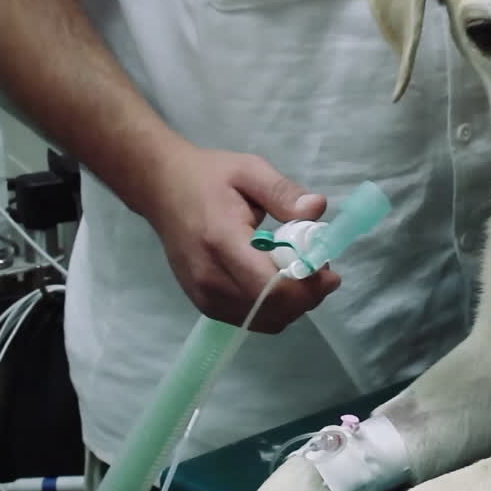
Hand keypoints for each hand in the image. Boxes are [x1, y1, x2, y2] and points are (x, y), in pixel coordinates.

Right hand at [139, 143, 339, 332]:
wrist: (161, 188)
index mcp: (222, 241)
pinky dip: (273, 309)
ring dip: (292, 305)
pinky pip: (249, 320)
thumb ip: (283, 192)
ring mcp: (203, 295)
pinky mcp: (203, 303)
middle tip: (322, 271)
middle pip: (270, 310)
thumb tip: (317, 209)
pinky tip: (281, 283)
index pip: (269, 287)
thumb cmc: (207, 177)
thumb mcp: (250, 170)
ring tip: (303, 275)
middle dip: (306, 297)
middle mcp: (209, 277)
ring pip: (263, 321)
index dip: (306, 287)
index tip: (329, 272)